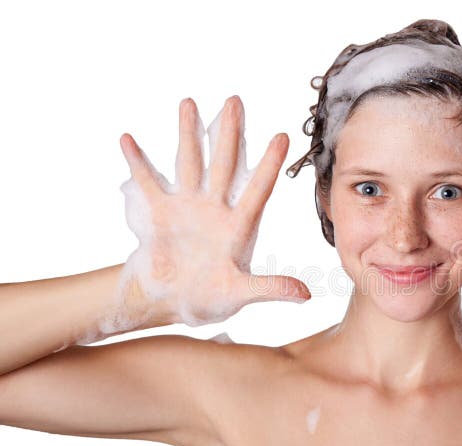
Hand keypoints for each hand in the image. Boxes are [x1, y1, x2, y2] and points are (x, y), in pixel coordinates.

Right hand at [113, 96, 309, 328]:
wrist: (173, 303)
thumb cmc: (212, 299)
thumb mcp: (241, 293)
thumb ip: (270, 289)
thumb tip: (306, 294)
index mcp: (240, 226)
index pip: (259, 189)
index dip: (270, 165)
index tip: (282, 136)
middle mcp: (215, 208)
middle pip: (225, 164)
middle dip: (229, 133)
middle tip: (235, 101)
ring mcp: (187, 206)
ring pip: (189, 163)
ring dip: (188, 134)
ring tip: (188, 103)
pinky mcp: (160, 212)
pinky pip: (148, 182)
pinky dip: (137, 162)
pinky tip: (128, 138)